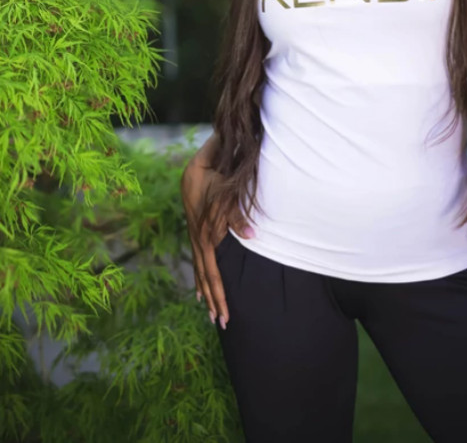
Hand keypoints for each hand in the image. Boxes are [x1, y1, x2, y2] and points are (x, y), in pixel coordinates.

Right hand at [180, 152, 253, 329]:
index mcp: (204, 232)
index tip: (227, 310)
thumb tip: (253, 235)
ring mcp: (195, 234)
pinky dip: (200, 278)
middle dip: (215, 299)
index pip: (211, 269)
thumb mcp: (226, 190)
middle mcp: (198, 237)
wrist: (199, 161)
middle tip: (224, 324)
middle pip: (205, 275)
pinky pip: (198, 260)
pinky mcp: (196, 231)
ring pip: (200, 270)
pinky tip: (201, 292)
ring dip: (208, 292)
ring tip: (213, 315)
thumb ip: (237, 214)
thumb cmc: (217, 173)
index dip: (219, 290)